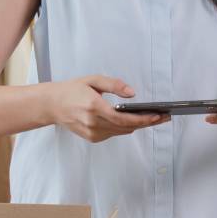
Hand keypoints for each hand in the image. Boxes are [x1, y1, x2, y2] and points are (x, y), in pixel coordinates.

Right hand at [50, 75, 167, 142]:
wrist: (52, 105)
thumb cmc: (72, 90)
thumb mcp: (92, 80)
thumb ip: (113, 85)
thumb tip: (132, 93)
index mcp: (94, 107)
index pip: (124, 118)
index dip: (143, 119)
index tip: (158, 116)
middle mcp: (93, 123)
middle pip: (127, 127)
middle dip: (147, 122)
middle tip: (164, 117)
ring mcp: (92, 133)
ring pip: (122, 132)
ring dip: (138, 126)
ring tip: (154, 118)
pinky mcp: (92, 138)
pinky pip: (114, 133)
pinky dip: (124, 127)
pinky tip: (134, 121)